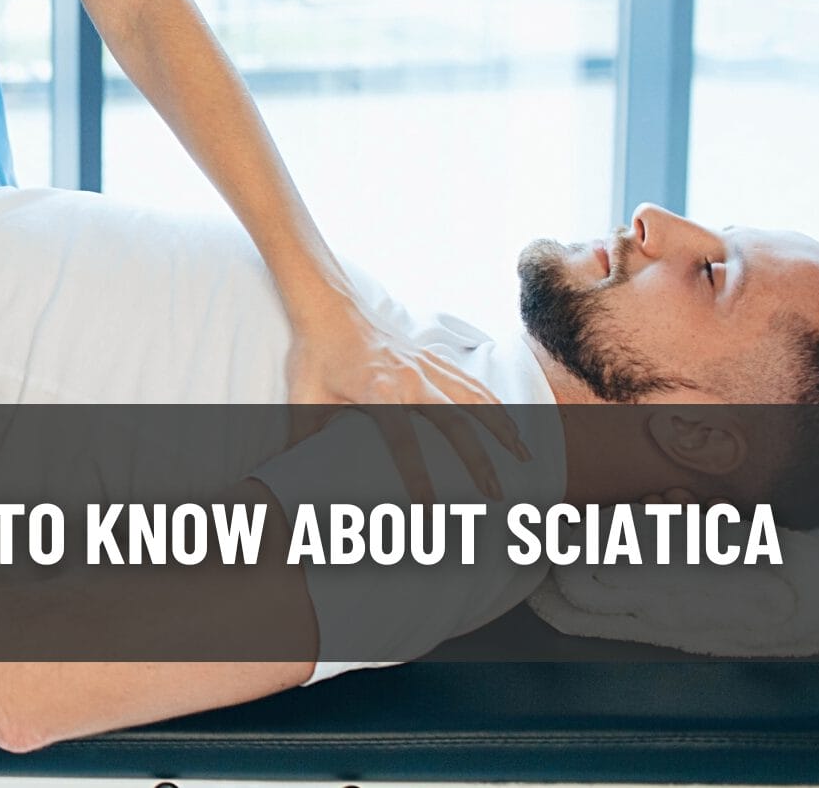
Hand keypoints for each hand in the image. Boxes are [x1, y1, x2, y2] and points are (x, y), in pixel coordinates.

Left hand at [284, 308, 530, 503]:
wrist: (328, 308)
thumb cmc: (314, 356)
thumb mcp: (302, 399)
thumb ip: (304, 439)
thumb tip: (294, 475)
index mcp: (376, 391)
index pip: (403, 443)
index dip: (417, 478)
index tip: (429, 511)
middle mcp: (408, 378)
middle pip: (453, 423)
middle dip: (477, 460)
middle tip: (493, 494)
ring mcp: (425, 365)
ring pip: (474, 399)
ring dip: (501, 429)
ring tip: (523, 459)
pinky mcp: (432, 357)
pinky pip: (471, 381)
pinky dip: (494, 403)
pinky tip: (511, 423)